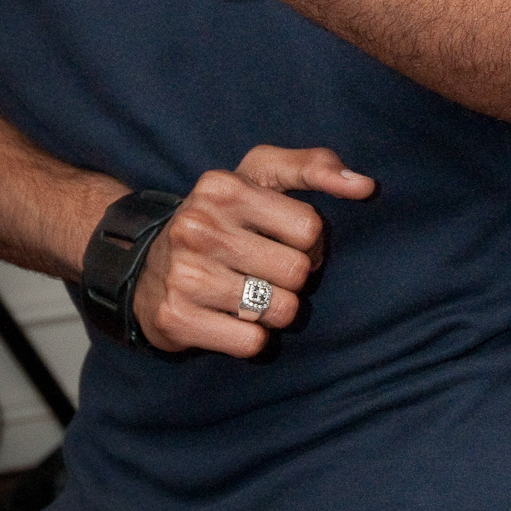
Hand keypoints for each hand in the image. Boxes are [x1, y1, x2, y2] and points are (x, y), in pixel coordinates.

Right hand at [133, 145, 374, 355]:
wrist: (145, 269)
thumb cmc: (221, 220)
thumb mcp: (260, 178)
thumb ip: (314, 167)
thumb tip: (365, 186)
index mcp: (223, 187)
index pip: (310, 227)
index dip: (311, 242)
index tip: (288, 242)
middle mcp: (197, 226)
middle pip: (297, 272)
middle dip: (294, 279)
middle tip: (268, 273)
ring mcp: (184, 273)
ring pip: (279, 310)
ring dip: (275, 311)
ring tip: (250, 295)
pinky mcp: (176, 318)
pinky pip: (252, 343)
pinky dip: (252, 338)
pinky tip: (231, 319)